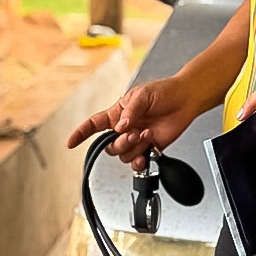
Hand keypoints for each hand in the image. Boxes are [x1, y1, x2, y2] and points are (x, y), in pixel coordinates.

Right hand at [67, 76, 202, 170]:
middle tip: (135, 134)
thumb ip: (129, 112)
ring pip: (124, 155)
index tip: (71, 143)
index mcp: (117, 114)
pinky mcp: (148, 149)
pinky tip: (146, 154)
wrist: (185, 100)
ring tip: (149, 134)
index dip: (81, 133)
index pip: (94, 125)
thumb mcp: (142, 95)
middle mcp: (124, 129)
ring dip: (136, 147)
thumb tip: (120, 127)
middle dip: (122, 143)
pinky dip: (140, 161)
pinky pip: (137, 163)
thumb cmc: (164, 92)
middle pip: (110, 146)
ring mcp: (136, 140)